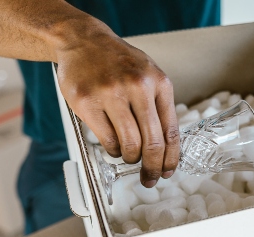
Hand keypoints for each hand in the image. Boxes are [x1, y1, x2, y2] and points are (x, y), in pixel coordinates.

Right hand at [55, 23, 178, 187]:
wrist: (83, 41)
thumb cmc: (117, 62)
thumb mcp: (148, 75)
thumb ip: (158, 105)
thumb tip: (167, 147)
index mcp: (159, 82)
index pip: (171, 131)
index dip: (171, 158)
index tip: (168, 172)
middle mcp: (138, 87)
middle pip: (152, 143)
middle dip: (152, 167)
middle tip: (149, 178)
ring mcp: (111, 94)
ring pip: (130, 145)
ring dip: (131, 158)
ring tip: (128, 155)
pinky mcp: (87, 102)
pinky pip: (107, 140)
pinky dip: (113, 150)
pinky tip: (113, 146)